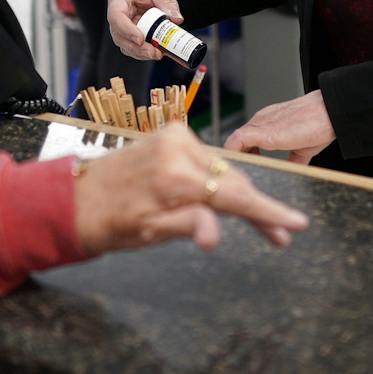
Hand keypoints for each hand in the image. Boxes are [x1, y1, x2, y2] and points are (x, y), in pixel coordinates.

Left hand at [73, 123, 308, 253]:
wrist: (76, 196)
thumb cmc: (110, 221)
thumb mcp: (149, 232)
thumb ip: (186, 226)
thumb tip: (213, 235)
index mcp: (174, 175)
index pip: (233, 195)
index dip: (267, 212)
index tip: (296, 224)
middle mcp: (177, 148)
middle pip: (233, 182)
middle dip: (258, 210)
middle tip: (280, 238)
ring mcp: (174, 138)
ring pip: (223, 171)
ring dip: (241, 197)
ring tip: (264, 226)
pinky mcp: (171, 135)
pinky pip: (208, 162)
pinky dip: (221, 182)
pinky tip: (230, 201)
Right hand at [106, 0, 179, 60]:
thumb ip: (168, 1)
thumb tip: (176, 19)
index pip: (116, 16)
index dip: (126, 30)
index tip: (141, 39)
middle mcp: (117, 14)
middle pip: (119, 35)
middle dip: (136, 47)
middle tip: (153, 52)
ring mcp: (122, 26)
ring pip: (125, 44)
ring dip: (140, 53)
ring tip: (157, 54)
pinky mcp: (130, 34)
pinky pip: (133, 47)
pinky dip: (144, 52)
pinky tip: (157, 52)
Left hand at [225, 91, 334, 164]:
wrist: (329, 112)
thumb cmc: (319, 124)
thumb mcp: (303, 147)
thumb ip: (293, 159)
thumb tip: (291, 171)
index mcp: (267, 123)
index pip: (244, 140)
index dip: (243, 155)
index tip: (249, 168)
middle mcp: (259, 122)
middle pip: (235, 142)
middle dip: (237, 160)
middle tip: (242, 176)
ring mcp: (258, 125)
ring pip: (233, 143)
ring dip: (235, 159)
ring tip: (241, 175)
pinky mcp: (261, 133)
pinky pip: (236, 143)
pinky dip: (234, 156)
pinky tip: (241, 169)